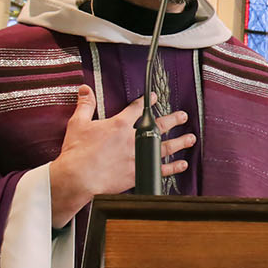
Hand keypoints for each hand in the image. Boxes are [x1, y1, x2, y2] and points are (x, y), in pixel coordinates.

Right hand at [47, 87, 192, 226]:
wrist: (78, 178)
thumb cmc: (77, 152)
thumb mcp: (78, 123)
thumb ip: (85, 105)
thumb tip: (85, 89)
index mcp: (119, 125)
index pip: (137, 109)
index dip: (147, 101)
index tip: (154, 97)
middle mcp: (133, 139)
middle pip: (159, 126)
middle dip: (173, 120)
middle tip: (183, 116)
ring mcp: (138, 157)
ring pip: (165, 147)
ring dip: (180, 142)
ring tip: (190, 138)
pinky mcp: (138, 173)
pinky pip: (161, 170)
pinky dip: (173, 168)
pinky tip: (181, 165)